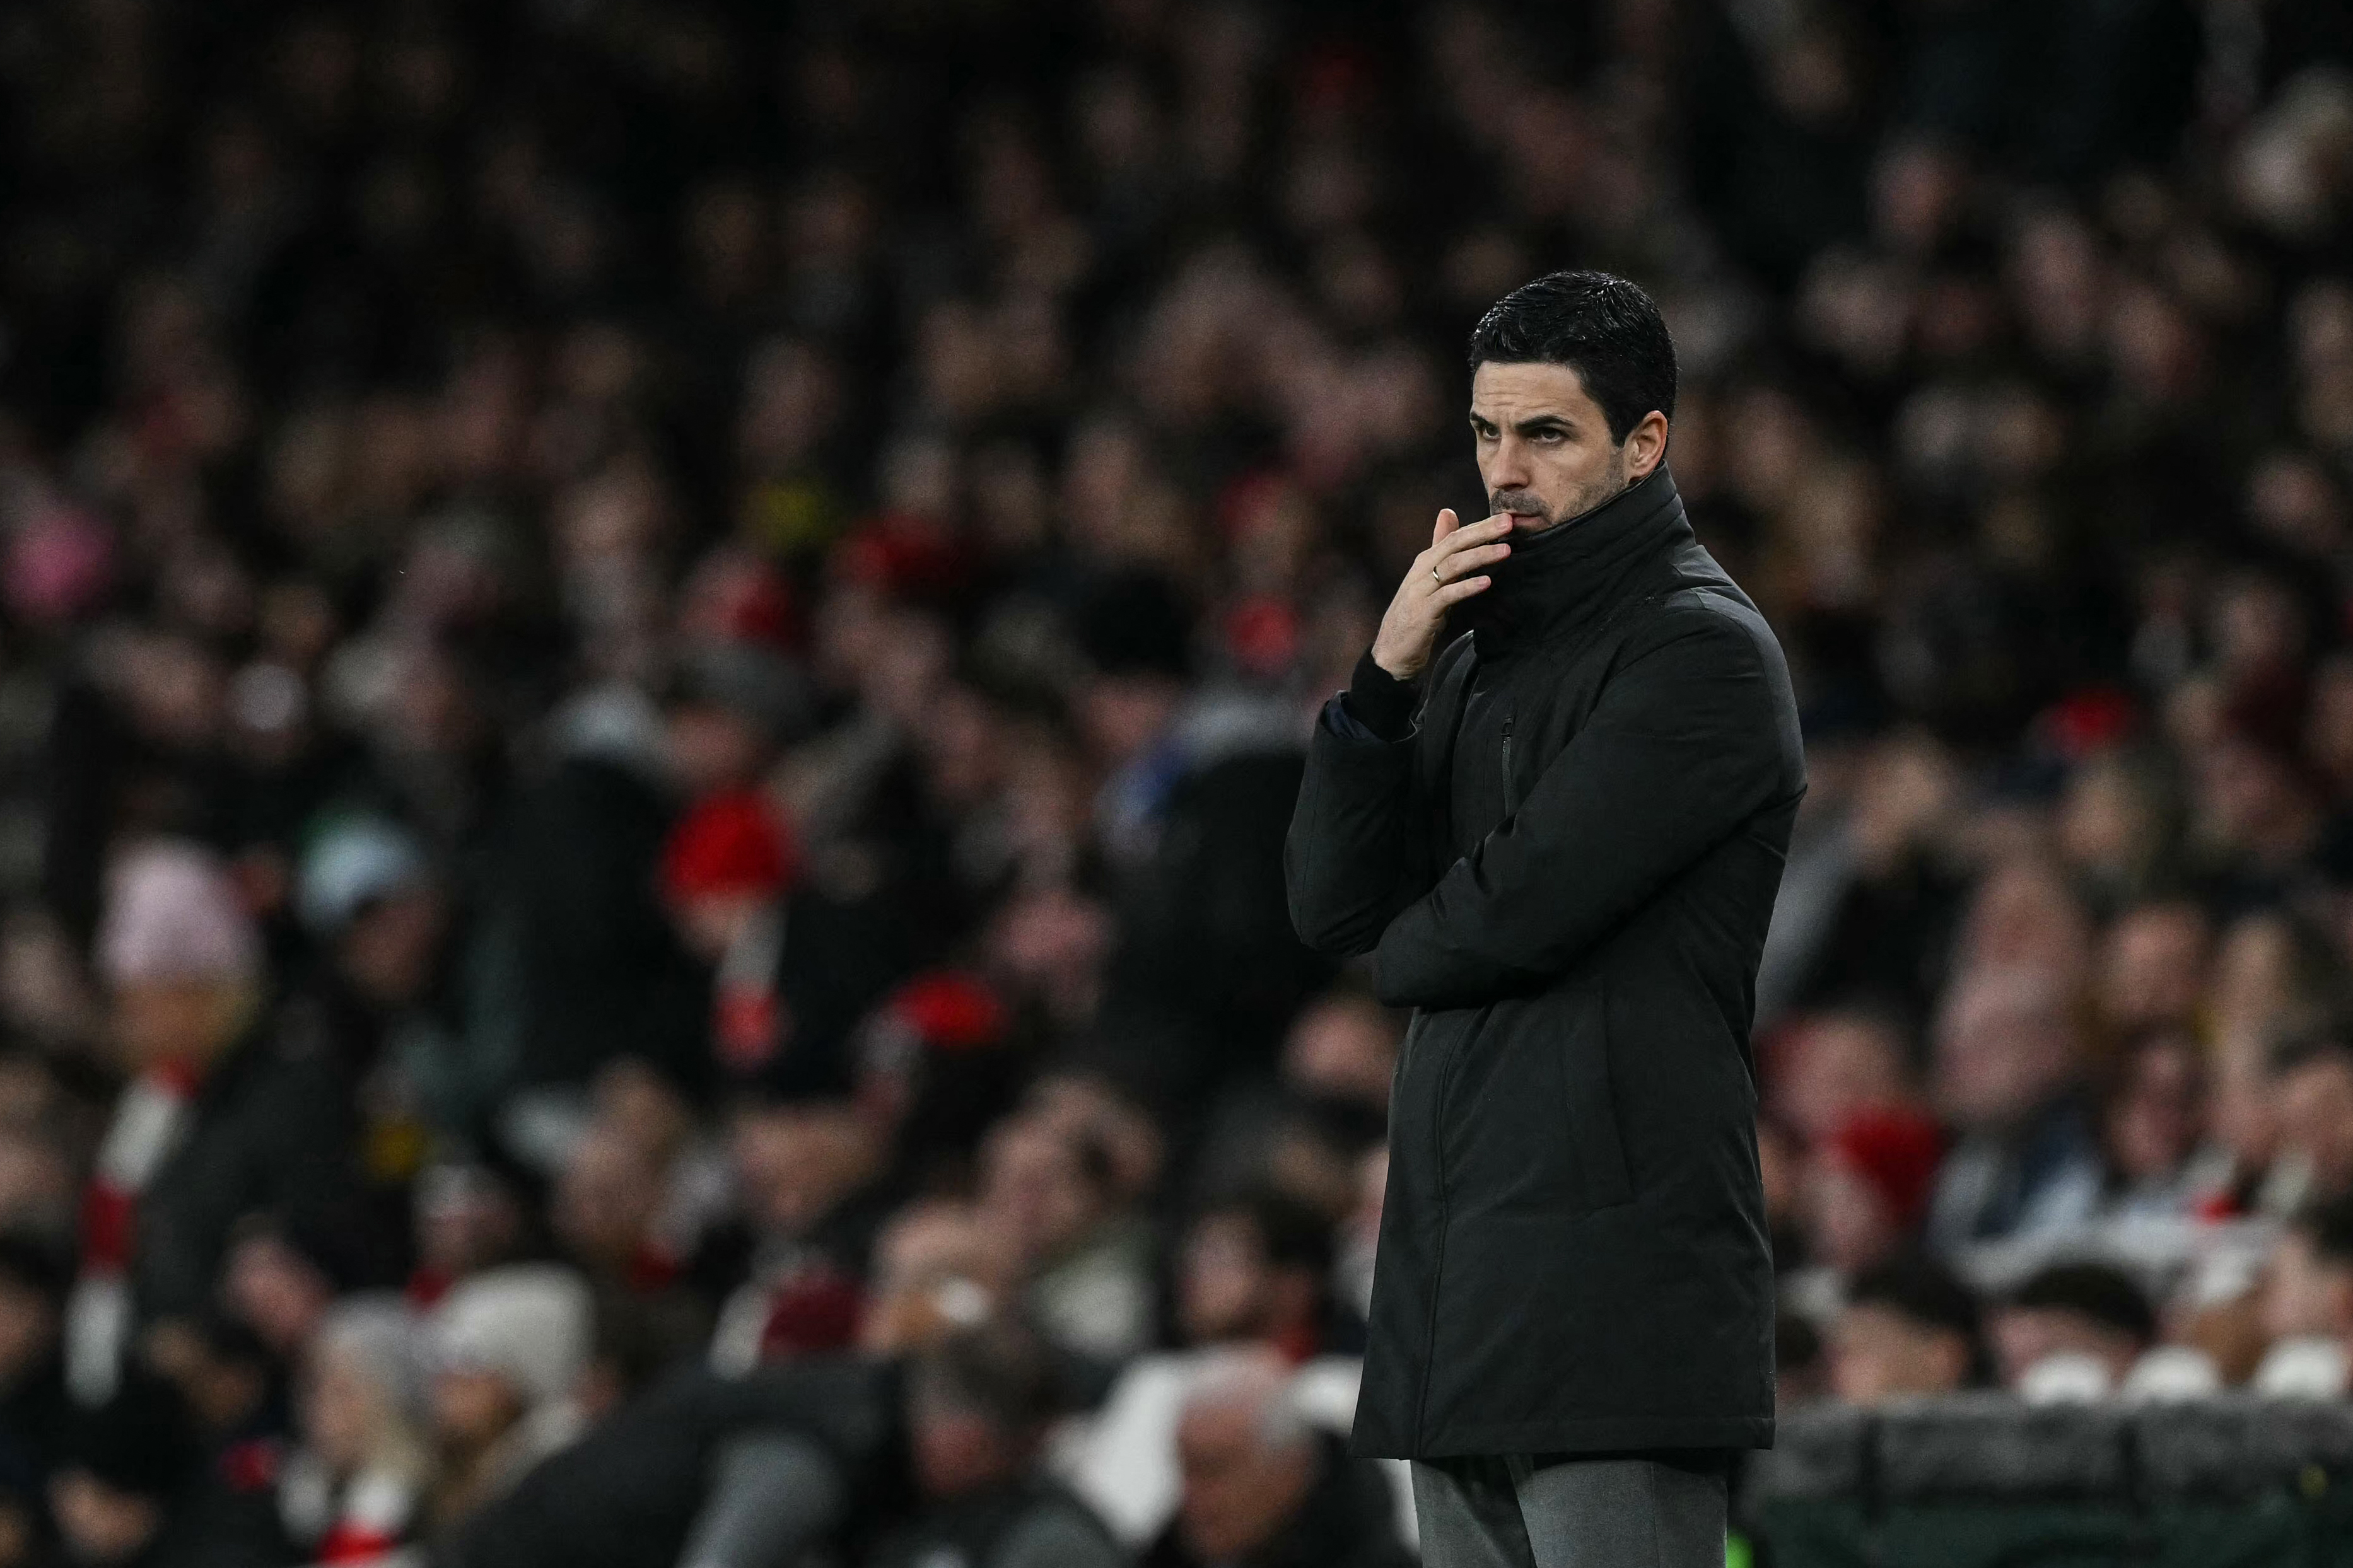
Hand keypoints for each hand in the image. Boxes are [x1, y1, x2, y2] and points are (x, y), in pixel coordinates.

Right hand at [1370, 510, 1510, 678]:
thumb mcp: (1430, 577)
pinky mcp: (1423, 612)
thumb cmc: (1416, 612)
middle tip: (1509, 523)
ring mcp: (1421, 590)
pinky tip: (1486, 582)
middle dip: (1483, 532)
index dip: (1481, 525)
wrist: (1392, 650)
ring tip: (1505, 551)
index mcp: (1426, 560)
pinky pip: (1448, 595)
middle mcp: (1422, 570)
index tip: (1506, 517)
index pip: (1455, 536)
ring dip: (1480, 556)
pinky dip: (1467, 587)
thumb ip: (1441, 547)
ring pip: (1453, 565)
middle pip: (1455, 545)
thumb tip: (1448, 512)